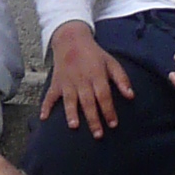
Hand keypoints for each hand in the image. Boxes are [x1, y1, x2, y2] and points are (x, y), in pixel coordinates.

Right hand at [40, 21, 134, 137]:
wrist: (71, 39)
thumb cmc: (94, 54)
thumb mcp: (111, 62)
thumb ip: (121, 79)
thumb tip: (131, 96)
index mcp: (97, 75)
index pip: (104, 95)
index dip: (109, 110)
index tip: (113, 124)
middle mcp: (82, 80)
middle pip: (88, 101)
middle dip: (93, 119)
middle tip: (98, 135)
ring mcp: (67, 82)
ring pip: (69, 100)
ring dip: (71, 113)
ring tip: (74, 126)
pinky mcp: (56, 82)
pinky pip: (50, 95)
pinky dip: (45, 106)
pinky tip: (43, 117)